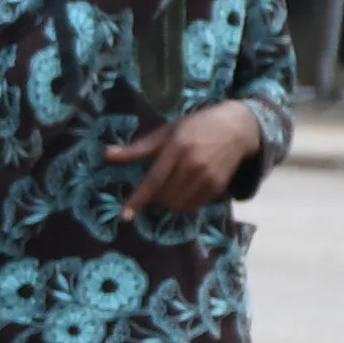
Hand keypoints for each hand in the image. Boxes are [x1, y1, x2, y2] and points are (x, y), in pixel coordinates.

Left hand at [103, 100, 259, 213]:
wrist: (237, 127)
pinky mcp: (218, 186)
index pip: (153, 180)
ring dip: (167, 202)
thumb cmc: (196, 127)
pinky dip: (183, 203)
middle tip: (155, 186)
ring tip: (170, 186)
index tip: (125, 215)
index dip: (138, 199)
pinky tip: (185, 189)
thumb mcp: (167, 131)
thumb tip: (106, 155)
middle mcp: (193, 164)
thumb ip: (138, 148)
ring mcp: (208, 177)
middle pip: (164, 196)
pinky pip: (193, 206)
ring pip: (178, 205)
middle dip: (154, 197)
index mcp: (178, 147)